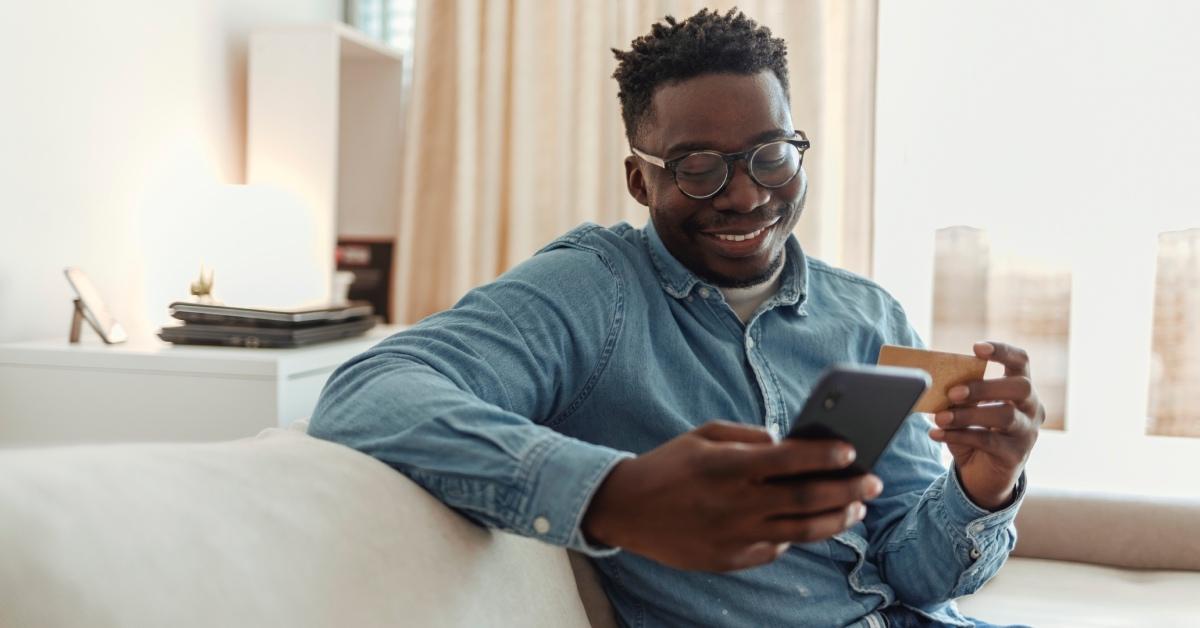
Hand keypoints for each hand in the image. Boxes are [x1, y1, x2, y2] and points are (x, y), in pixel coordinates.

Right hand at [581, 420, 883, 571]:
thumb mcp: (703, 435)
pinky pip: (775, 549)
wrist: (625, 509)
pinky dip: (796, 537)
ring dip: (836, 520)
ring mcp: (735, 535)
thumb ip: (748, 436)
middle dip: (848, 490)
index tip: (852, 452)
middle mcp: (736, 503)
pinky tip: (810, 525)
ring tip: (855, 510)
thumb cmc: (668, 464)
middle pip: (807, 498)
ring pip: (801, 531)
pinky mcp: (730, 560)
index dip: (826, 456)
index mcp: (729, 466)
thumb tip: (788, 442)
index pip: (791, 460)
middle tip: (873, 483)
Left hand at [929, 341, 1045, 509]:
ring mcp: (1028, 432)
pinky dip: (959, 435)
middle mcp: (1032, 408)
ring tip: (939, 417)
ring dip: (968, 414)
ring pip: (1005, 415)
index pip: (1021, 361)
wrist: (984, 476)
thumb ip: (959, 394)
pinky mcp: (1016, 455)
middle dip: (985, 386)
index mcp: (1020, 389)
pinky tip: (936, 434)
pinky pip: (988, 441)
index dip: (1002, 351)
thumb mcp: (967, 409)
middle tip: (953, 392)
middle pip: (1020, 387)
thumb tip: (935, 381)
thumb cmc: (975, 432)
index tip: (976, 348)